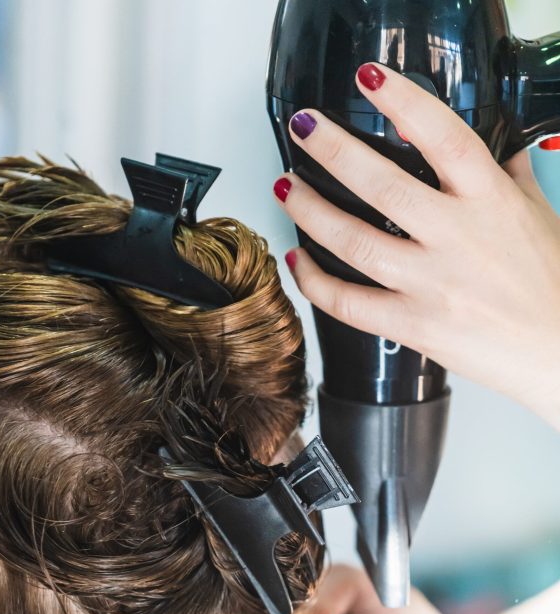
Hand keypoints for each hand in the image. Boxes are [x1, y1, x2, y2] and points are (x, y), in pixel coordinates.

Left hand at [274, 63, 559, 430]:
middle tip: (303, 128)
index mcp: (489, 201)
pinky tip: (299, 260)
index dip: (404, 102)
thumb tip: (499, 150)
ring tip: (287, 188)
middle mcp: (457, 238)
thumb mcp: (537, 215)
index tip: (369, 80)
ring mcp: (432, 284)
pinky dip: (316, 282)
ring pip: (355, 241)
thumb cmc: (551, 286)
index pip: (444, 136)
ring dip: (311, 211)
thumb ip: (508, 178)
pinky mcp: (415, 326)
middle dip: (332, 149)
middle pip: (382, 184)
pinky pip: (350, 303)